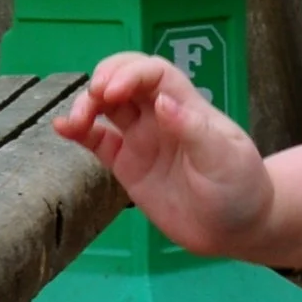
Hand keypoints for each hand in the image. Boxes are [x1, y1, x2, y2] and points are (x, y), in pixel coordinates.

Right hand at [52, 56, 274, 257]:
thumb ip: (194, 131)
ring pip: (107, 107)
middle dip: (104, 80)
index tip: (111, 91)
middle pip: (126, 79)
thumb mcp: (225, 159)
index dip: (130, 73)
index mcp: (187, 107)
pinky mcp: (128, 165)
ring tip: (74, 121)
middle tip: (93, 100)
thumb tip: (162, 102)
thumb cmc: (239, 188)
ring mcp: (142, 139)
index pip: (154, 73)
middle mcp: (160, 117)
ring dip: (86, 104)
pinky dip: (79, 132)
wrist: (235, 228)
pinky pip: (98, 140)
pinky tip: (62, 129)